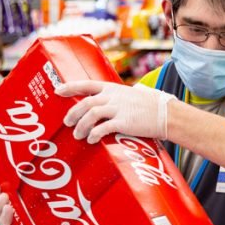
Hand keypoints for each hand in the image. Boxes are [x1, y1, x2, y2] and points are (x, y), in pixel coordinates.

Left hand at [57, 81, 174, 143]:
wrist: (166, 114)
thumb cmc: (150, 106)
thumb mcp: (131, 95)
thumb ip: (117, 98)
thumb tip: (108, 103)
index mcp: (113, 88)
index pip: (87, 84)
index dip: (70, 87)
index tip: (57, 90)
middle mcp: (113, 96)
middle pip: (85, 102)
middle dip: (73, 113)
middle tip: (66, 122)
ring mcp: (118, 108)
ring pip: (91, 115)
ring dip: (81, 126)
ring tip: (78, 135)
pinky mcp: (124, 122)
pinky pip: (103, 128)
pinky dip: (95, 134)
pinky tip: (92, 140)